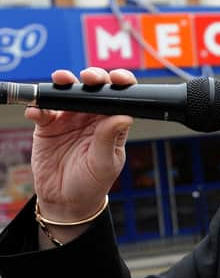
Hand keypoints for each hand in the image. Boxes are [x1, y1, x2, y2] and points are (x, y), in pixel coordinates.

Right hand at [27, 68, 134, 242]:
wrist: (65, 200)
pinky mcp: (48, 126)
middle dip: (93, 77)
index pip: (120, 98)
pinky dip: (38, 106)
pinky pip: (42, 110)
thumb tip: (125, 116)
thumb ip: (109, 139)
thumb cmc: (92, 183)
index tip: (119, 79)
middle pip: (94, 89)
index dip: (121, 83)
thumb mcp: (104, 163)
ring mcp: (69, 119)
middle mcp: (92, 117)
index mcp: (111, 123)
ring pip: (68, 93)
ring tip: (62, 81)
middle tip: (89, 78)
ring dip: (65, 83)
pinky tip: (37, 110)